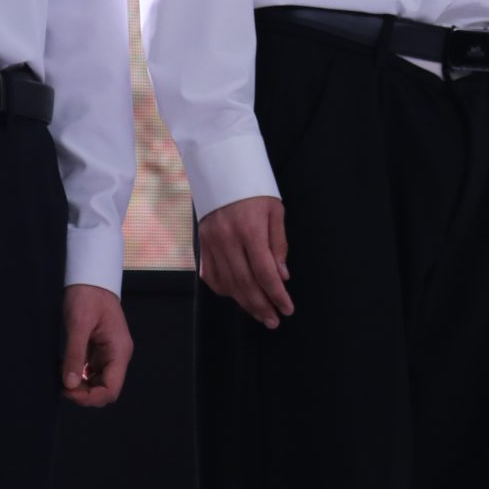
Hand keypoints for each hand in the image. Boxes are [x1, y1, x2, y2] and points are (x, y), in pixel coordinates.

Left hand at [60, 284, 134, 406]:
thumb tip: (69, 385)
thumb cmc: (87, 296)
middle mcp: (118, 355)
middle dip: (85, 394)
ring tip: (63, 378)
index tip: (69, 392)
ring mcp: (109, 353)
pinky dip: (80, 376)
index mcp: (119, 351)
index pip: (111, 389)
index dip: (91, 397)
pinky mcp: (100, 350)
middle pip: (106, 389)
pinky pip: (93, 372)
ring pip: (99, 383)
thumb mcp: (78, 324)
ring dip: (82, 387)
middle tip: (63, 386)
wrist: (91, 277)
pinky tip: (67, 370)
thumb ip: (75, 355)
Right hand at [196, 196, 291, 328]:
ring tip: (259, 314)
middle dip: (261, 306)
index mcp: (249, 229)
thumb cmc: (254, 188)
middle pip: (245, 283)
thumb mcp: (275, 211)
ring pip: (227, 283)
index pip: (265, 272)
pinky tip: (236, 295)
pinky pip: (210, 275)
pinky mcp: (202, 243)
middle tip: (273, 320)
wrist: (222, 168)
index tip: (287, 309)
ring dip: (244, 303)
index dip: (277, 295)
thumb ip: (278, 245)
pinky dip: (224, 289)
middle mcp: (227, 238)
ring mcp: (211, 242)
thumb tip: (282, 277)